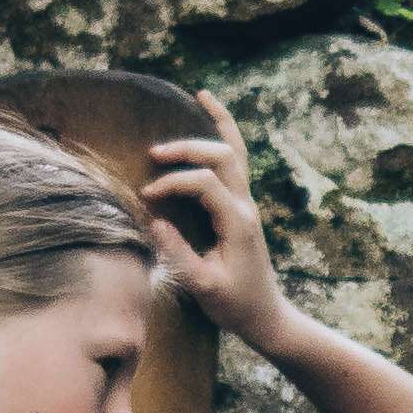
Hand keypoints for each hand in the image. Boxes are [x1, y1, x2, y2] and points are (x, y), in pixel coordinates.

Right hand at [144, 99, 292, 349]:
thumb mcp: (203, 286)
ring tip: (200, 96)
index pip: (204, 184)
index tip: (147, 198)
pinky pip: (237, 161)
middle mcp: (245, 207)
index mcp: (237, 223)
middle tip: (154, 154)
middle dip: (187, 148)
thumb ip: (178, 255)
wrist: (265, 316)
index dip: (173, 184)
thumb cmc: (234, 305)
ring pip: (236, 151)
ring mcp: (247, 203)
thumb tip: (153, 222)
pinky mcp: (242, 206)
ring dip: (216, 125)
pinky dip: (226, 135)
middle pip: (222, 156)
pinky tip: (213, 115)